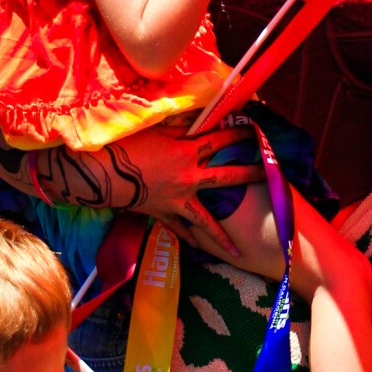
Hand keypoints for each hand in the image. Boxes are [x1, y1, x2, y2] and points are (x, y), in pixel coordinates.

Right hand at [117, 123, 259, 258]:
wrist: (102, 174)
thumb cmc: (126, 147)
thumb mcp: (155, 130)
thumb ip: (180, 127)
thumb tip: (199, 120)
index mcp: (186, 153)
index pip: (219, 141)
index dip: (237, 134)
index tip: (253, 131)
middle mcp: (188, 178)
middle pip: (225, 177)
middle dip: (249, 174)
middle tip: (269, 175)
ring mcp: (177, 200)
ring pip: (205, 219)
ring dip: (222, 235)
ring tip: (238, 250)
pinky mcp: (162, 213)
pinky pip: (179, 228)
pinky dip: (189, 237)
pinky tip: (199, 246)